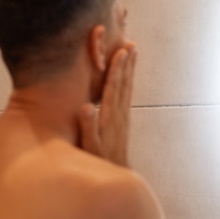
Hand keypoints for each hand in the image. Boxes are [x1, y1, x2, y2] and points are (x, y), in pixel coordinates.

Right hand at [79, 41, 136, 165]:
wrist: (116, 174)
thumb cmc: (98, 162)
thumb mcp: (89, 146)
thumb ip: (88, 127)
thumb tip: (86, 107)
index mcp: (109, 117)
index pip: (113, 88)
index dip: (117, 69)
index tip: (121, 52)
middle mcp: (119, 114)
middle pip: (124, 83)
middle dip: (127, 63)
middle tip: (131, 43)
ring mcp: (122, 117)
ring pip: (127, 87)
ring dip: (129, 69)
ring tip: (133, 52)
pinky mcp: (122, 121)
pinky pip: (126, 95)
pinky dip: (127, 81)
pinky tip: (126, 75)